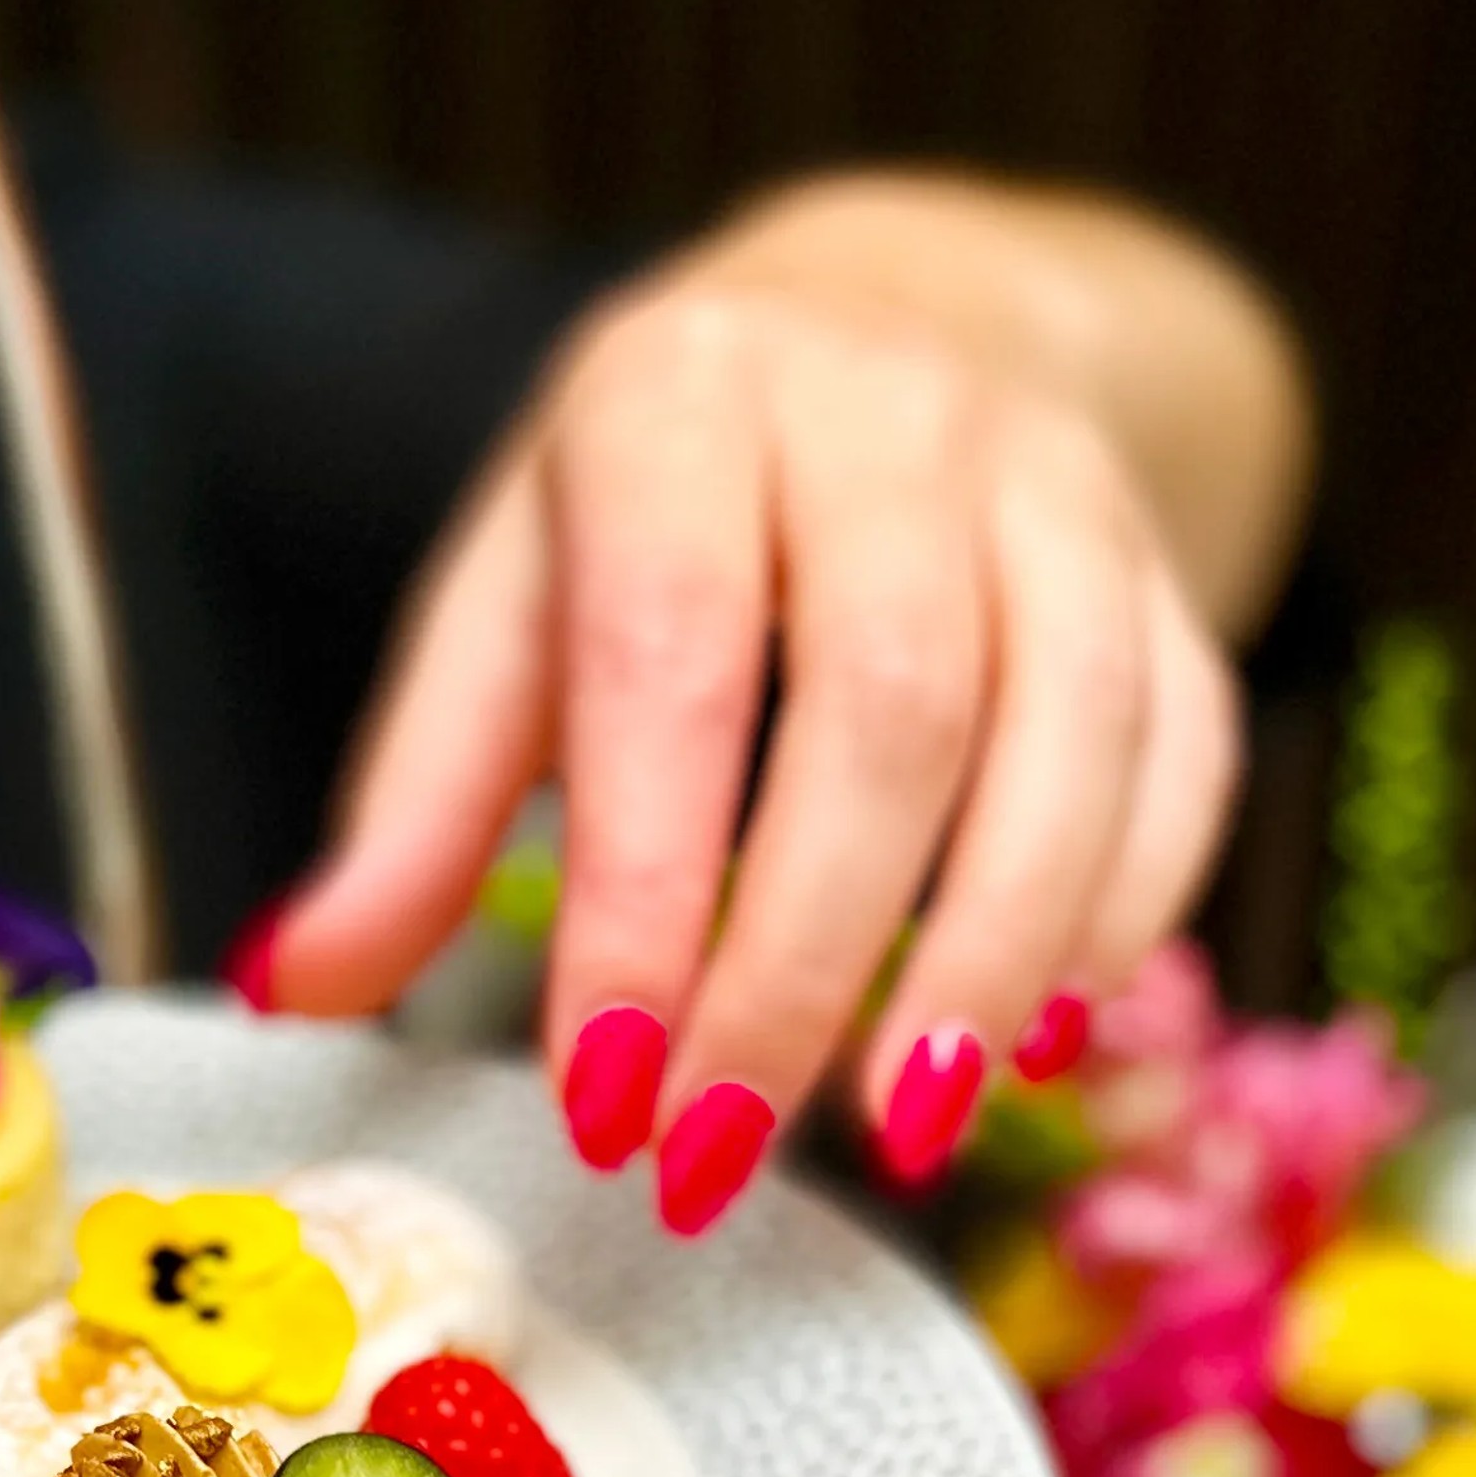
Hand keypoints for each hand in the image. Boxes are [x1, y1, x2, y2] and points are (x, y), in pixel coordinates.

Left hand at [255, 178, 1302, 1225]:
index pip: (671, 658)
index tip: (598, 1095)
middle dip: (802, 966)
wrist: (908, 321)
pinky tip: (1031, 1040)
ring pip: (1070, 733)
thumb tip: (292, 985)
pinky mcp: (1166, 568)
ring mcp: (1056, 482)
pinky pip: (1183, 755)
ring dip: (988, 964)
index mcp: (683, 398)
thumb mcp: (517, 601)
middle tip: (717, 1154)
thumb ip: (419, 802)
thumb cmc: (667, 507)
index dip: (640, 893)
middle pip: (890, 705)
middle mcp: (892, 412)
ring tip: (898, 1136)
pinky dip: (1115, 915)